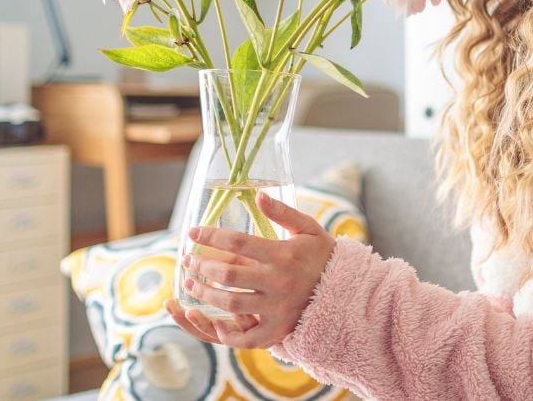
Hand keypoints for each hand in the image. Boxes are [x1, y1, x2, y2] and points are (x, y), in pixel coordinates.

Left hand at [165, 191, 336, 348]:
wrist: (345, 291)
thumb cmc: (321, 256)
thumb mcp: (308, 229)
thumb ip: (283, 212)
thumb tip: (258, 195)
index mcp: (283, 255)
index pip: (238, 243)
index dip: (211, 237)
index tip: (192, 233)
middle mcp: (278, 283)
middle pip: (228, 275)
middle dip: (202, 266)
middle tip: (188, 261)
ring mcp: (276, 309)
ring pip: (230, 303)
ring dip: (205, 293)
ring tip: (191, 284)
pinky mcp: (277, 330)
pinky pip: (246, 337)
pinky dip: (227, 332)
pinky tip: (212, 321)